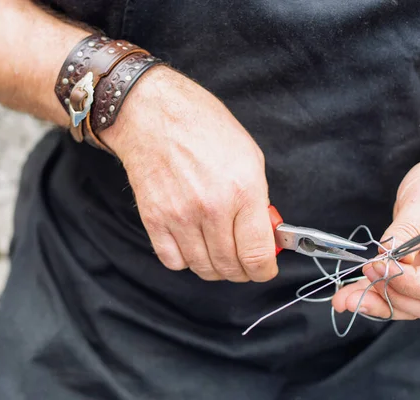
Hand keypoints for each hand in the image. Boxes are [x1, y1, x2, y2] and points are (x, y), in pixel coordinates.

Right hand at [101, 66, 277, 282]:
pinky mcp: (154, 220)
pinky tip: (192, 244)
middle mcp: (212, 208)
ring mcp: (180, 217)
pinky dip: (186, 260)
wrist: (154, 114)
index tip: (265, 269)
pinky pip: (174, 261)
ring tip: (220, 252)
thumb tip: (265, 234)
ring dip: (216, 268)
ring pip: (203, 268)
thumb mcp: (249, 157)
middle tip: (244, 261)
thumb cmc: (204, 127)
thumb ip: (258, 201)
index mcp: (243, 190)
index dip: (264, 270)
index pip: (257, 254)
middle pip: (230, 267)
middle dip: (242, 271)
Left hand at [332, 155, 419, 320]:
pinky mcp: (419, 275)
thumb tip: (384, 257)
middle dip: (389, 300)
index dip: (407, 283)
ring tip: (343, 300)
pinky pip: (399, 292)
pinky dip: (375, 294)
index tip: (377, 267)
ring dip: (376, 303)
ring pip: (410, 305)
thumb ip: (405, 233)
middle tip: (354, 291)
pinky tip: (350, 294)